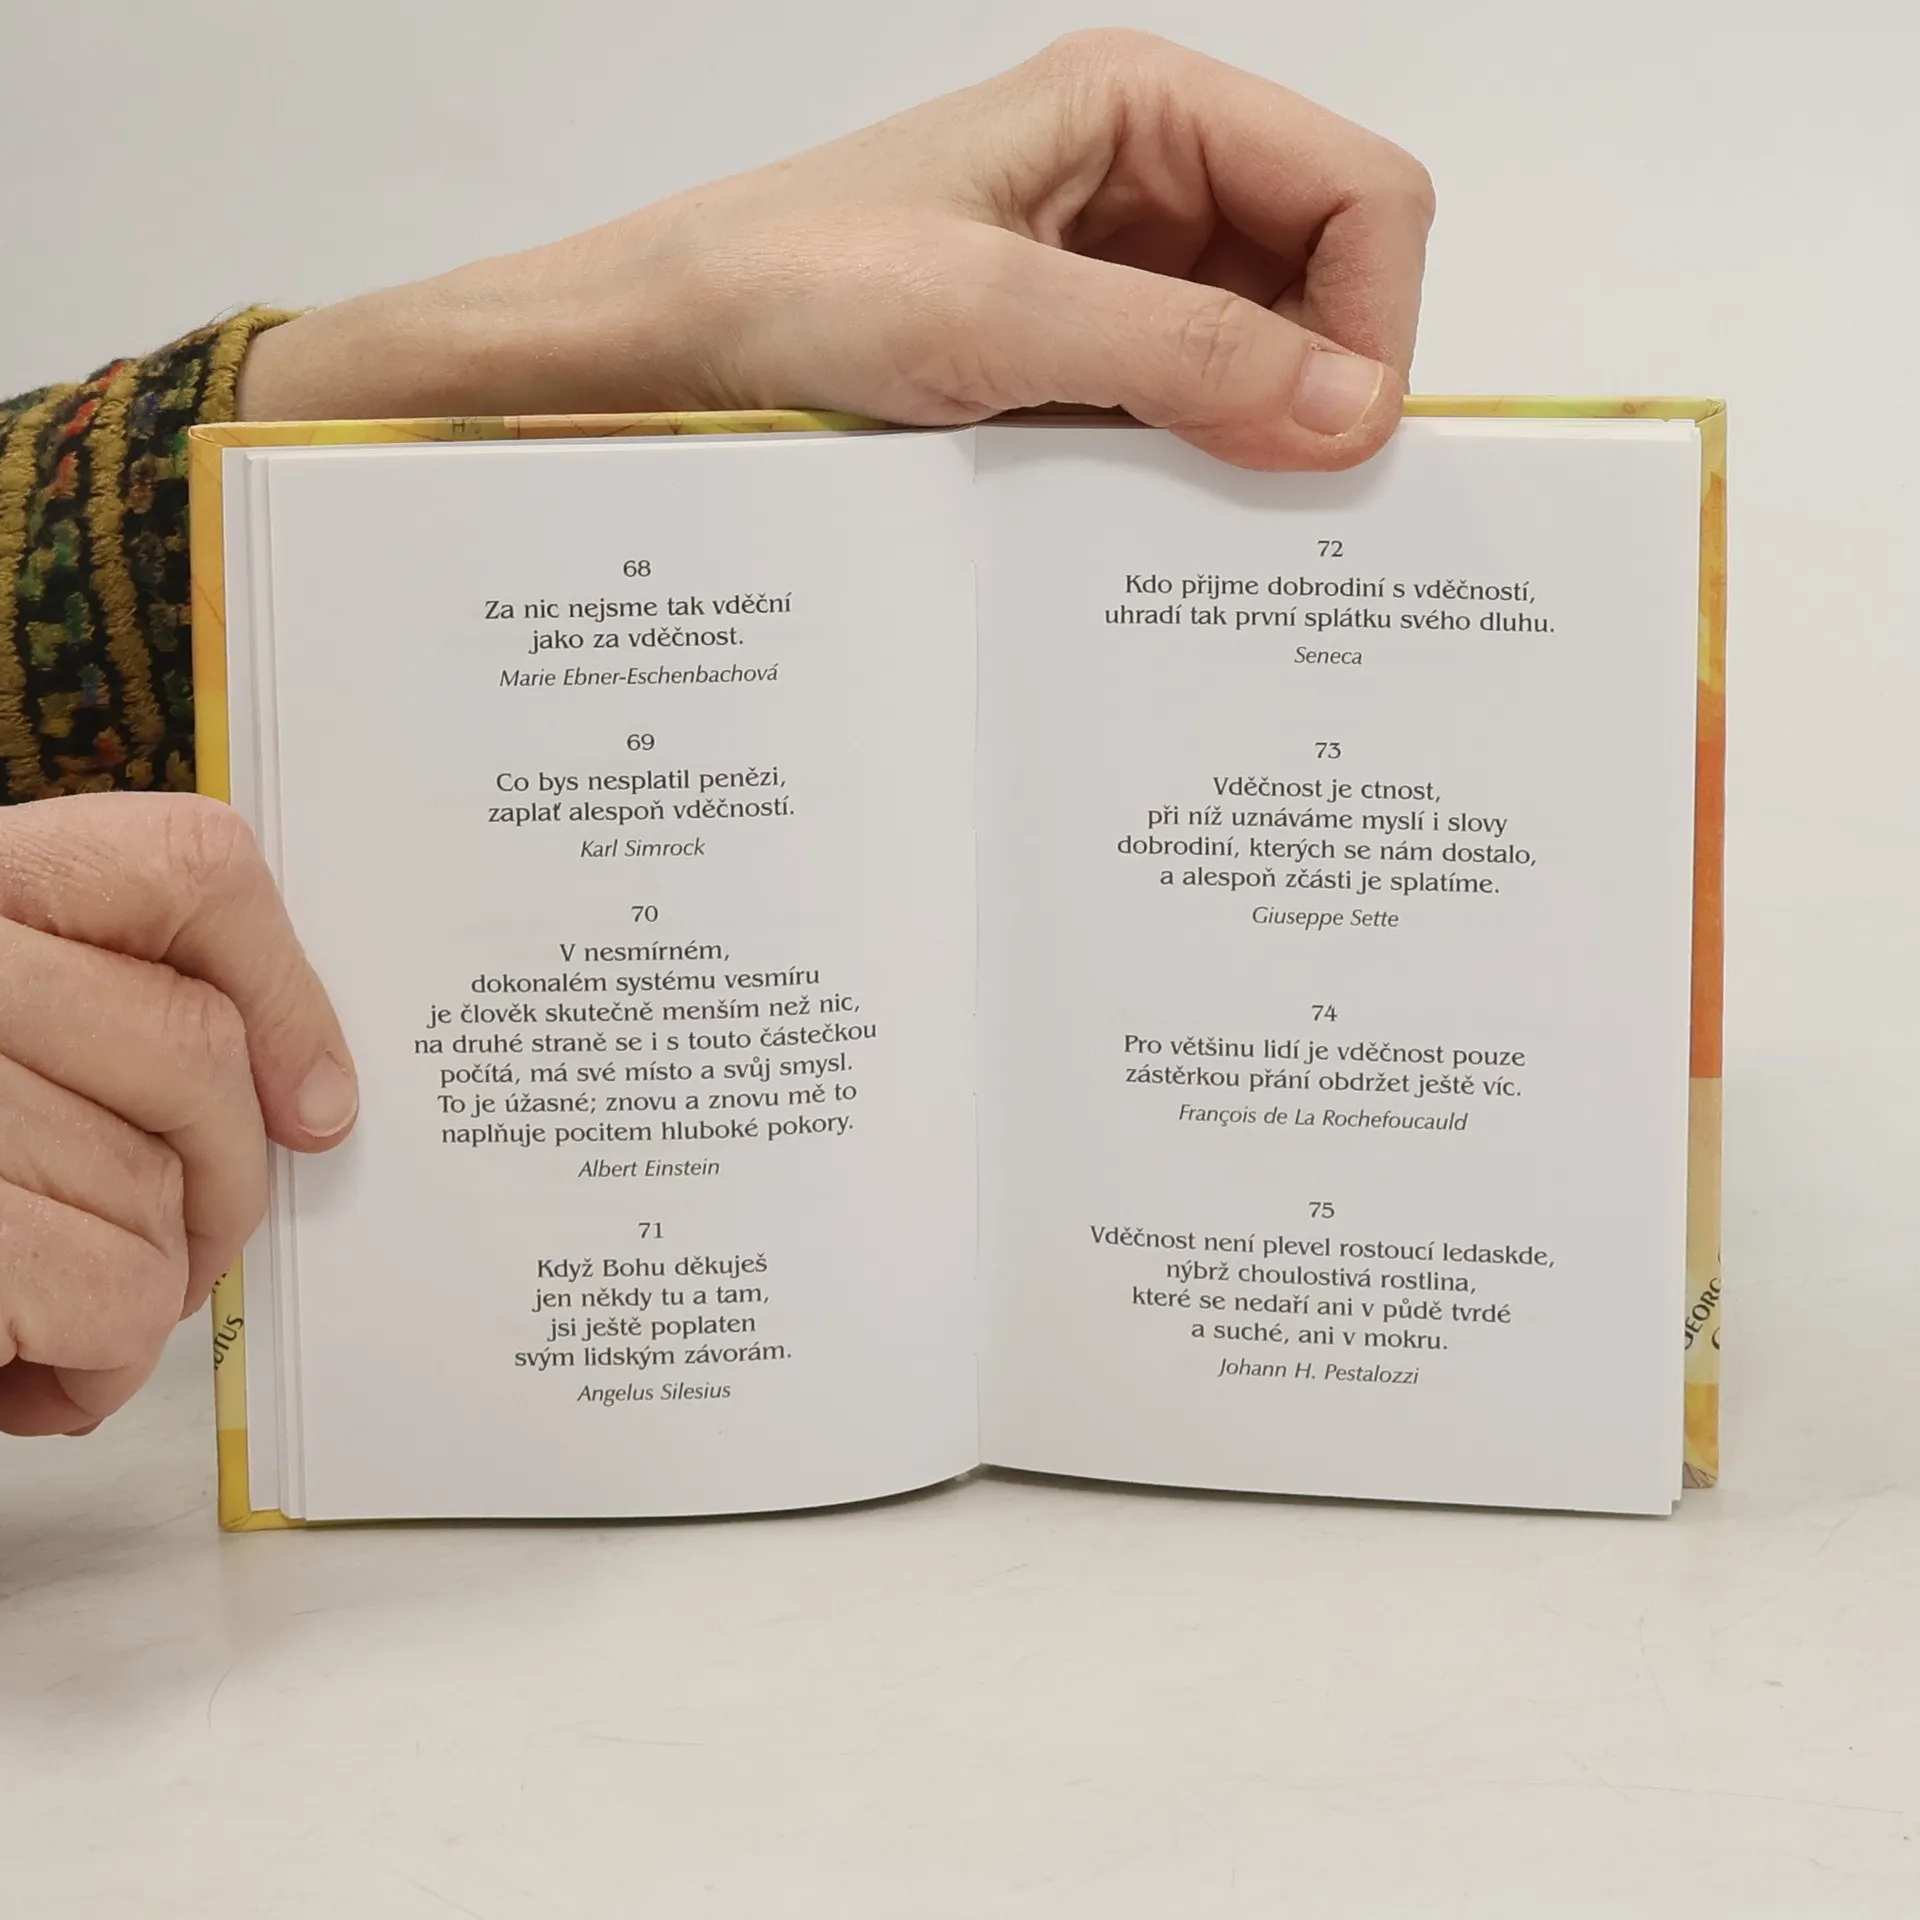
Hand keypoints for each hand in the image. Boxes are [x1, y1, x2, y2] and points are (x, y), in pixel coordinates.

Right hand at [0, 796, 355, 1434]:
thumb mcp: (11, 1052)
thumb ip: (108, 1026)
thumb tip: (307, 1095)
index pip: (179, 866)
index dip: (280, 985)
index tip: (312, 1097)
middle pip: (195, 1047)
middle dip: (223, 1182)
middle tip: (176, 1250)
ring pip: (159, 1186)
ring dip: (142, 1289)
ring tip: (58, 1313)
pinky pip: (112, 1294)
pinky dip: (98, 1363)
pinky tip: (29, 1373)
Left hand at [239, 31, 1432, 469]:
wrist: (660, 353)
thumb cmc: (789, 290)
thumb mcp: (993, 318)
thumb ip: (1181, 356)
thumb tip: (1352, 414)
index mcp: (1145, 110)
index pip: (1360, 195)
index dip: (1375, 320)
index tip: (1338, 447)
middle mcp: (1149, 181)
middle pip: (1328, 277)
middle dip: (1323, 387)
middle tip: (1278, 504)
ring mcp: (1115, 275)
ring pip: (1267, 355)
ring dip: (1258, 436)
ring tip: (1208, 521)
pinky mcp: (1078, 360)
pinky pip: (1189, 407)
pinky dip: (1198, 465)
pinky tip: (1159, 520)